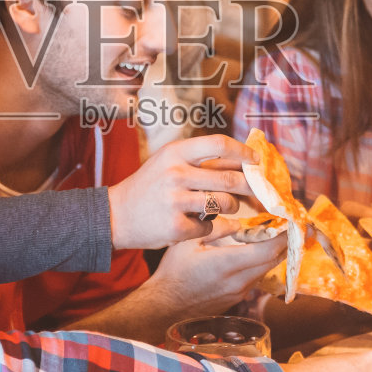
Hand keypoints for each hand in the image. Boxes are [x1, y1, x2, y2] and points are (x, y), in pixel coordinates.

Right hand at [106, 134, 254, 250]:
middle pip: (229, 178)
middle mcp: (175, 173)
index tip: (255, 160)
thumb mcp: (168, 162)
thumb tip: (243, 159)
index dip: (243, 152)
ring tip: (222, 208)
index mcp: (175, 152)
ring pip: (225, 204)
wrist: (115, 215)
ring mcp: (175, 201)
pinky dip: (209, 228)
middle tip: (257, 192)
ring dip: (230, 208)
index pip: (219, 144)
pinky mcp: (175, 227)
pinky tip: (196, 225)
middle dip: (249, 187)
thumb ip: (200, 159)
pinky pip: (210, 227)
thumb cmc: (150, 186)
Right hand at [144, 235, 285, 314]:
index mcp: (226, 264)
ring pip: (267, 269)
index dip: (284, 236)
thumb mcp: (188, 242)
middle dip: (287, 241)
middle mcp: (238, 281)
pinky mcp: (237, 297)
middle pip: (274, 261)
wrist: (164, 306)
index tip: (294, 220)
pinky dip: (264, 261)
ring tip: (281, 232)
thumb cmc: (173, 272)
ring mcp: (239, 292)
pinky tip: (261, 249)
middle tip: (296, 223)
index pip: (267, 251)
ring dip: (277, 252)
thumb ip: (215, 229)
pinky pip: (257, 276)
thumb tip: (238, 221)